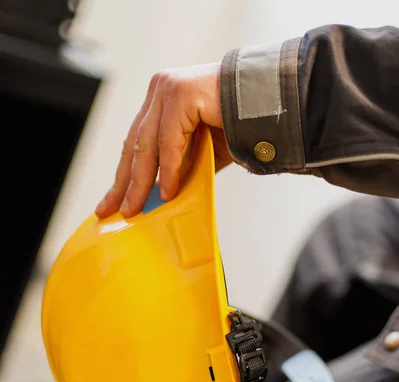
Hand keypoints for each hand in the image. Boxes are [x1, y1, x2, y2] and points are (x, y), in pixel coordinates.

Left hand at [95, 62, 231, 218]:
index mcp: (161, 100)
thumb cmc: (238, 126)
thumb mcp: (199, 154)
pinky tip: (165, 192)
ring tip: (134, 208)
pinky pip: (168, 141)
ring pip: (147, 144)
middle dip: (123, 182)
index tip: (112, 200)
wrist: (272, 105)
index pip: (135, 142)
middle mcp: (160, 90)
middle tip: (114, 210)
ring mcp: (169, 89)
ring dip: (139, 182)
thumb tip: (158, 195)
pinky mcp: (181, 93)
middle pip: (135, 144)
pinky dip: (167, 170)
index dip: (123, 175)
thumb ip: (179, 169)